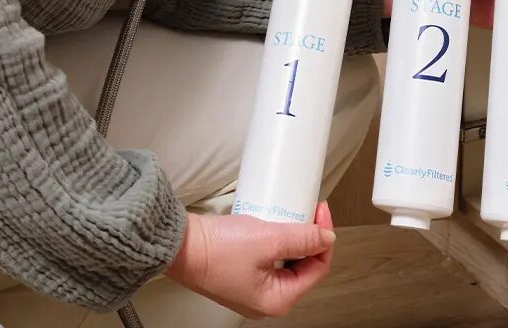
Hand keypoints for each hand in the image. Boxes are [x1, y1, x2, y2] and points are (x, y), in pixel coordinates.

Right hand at [165, 200, 335, 318]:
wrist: (180, 246)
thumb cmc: (217, 251)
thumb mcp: (267, 240)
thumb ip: (301, 239)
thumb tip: (327, 237)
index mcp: (278, 300)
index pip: (317, 269)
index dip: (324, 236)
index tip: (320, 210)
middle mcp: (267, 299)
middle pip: (303, 265)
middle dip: (309, 235)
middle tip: (307, 207)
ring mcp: (253, 287)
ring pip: (286, 259)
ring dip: (292, 235)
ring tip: (291, 211)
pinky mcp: (241, 272)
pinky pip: (268, 257)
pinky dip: (274, 239)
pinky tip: (273, 221)